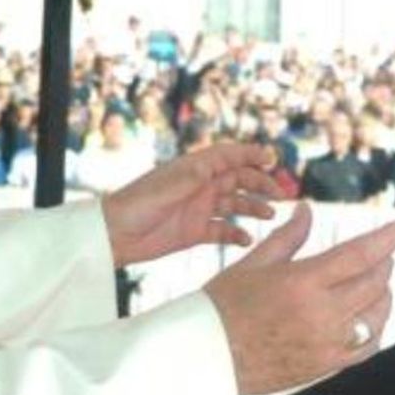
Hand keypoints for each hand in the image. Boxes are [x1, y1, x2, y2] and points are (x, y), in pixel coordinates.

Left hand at [102, 143, 280, 265]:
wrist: (115, 234)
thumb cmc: (139, 203)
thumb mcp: (172, 184)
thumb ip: (202, 173)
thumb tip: (232, 160)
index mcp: (195, 168)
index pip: (230, 156)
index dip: (252, 155)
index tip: (273, 159)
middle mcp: (200, 186)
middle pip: (238, 180)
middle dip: (260, 184)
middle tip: (279, 195)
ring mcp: (199, 209)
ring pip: (235, 205)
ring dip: (253, 208)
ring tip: (269, 215)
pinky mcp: (194, 232)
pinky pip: (222, 231)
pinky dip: (236, 235)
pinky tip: (247, 239)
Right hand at [205, 202, 394, 394]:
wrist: (207, 357)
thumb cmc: (223, 305)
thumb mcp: (253, 263)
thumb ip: (289, 236)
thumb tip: (307, 209)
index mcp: (303, 282)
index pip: (360, 255)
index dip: (387, 239)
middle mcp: (321, 314)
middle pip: (375, 283)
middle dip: (384, 263)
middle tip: (383, 254)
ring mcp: (327, 344)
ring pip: (377, 314)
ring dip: (383, 294)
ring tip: (376, 282)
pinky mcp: (326, 366)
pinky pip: (367, 346)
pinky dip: (375, 328)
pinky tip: (368, 318)